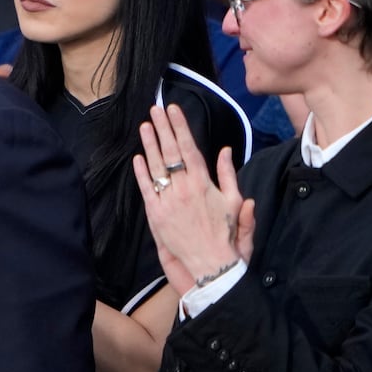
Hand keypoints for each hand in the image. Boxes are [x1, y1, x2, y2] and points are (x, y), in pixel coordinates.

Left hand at [133, 104, 253, 293]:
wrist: (211, 262)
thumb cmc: (225, 232)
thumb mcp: (234, 201)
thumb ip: (228, 174)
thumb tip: (226, 151)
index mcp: (203, 182)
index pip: (189, 148)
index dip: (180, 127)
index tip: (173, 110)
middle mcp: (184, 188)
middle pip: (170, 152)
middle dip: (162, 128)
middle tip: (155, 109)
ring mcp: (168, 201)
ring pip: (156, 167)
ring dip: (149, 145)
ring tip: (145, 126)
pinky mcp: (156, 214)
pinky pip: (146, 189)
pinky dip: (141, 172)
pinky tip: (138, 157)